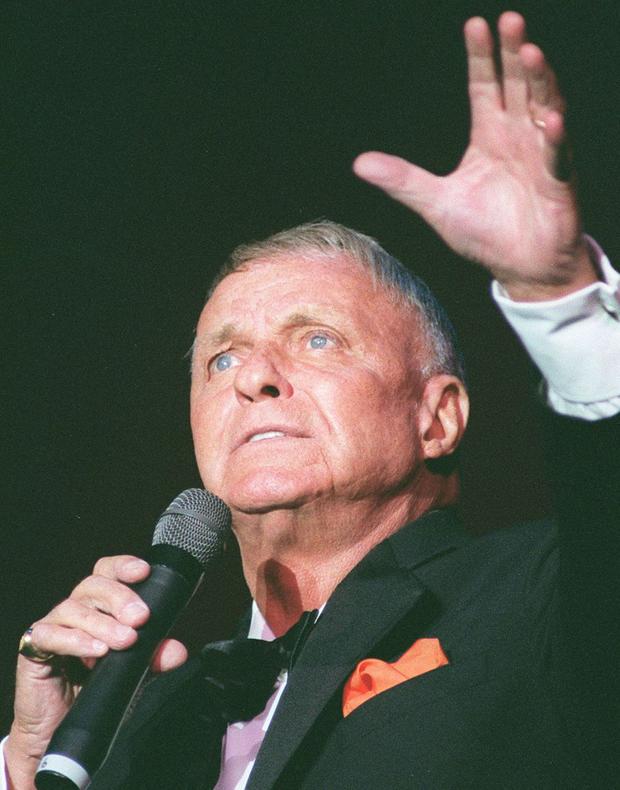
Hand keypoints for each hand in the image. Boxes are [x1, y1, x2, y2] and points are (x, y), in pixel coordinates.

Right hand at [4, 556, 187, 789]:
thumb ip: (155, 658)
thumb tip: (178, 652)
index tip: (144, 571)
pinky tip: (96, 651)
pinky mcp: (34, 648)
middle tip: (140, 617)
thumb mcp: (133, 673)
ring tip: (125, 640)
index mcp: (99, 605)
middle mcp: (76, 609)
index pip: (108, 572)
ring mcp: (54, 626)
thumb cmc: (95, 691)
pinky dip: (75, 641)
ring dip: (102, 623)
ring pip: (74, 608)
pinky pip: (50, 635)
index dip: (123, 566)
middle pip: (94, 585)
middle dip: (120, 597)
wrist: (59, 729)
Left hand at [353, 12, 597, 301]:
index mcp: (488, 137)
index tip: (475, 24)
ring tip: (531, 52)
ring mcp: (541, 157)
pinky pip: (559, 156)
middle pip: (516, 86)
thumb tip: (359, 163)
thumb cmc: (483, 233)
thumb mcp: (436, 203)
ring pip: (543, 109)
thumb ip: (403, 180)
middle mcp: (517, 138)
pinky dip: (555, 139)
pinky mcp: (559, 182)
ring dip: (539, 82)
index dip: (481, 57)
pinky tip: (550, 120)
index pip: (484, 87)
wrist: (518, 267)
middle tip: (510, 20)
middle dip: (513, 53)